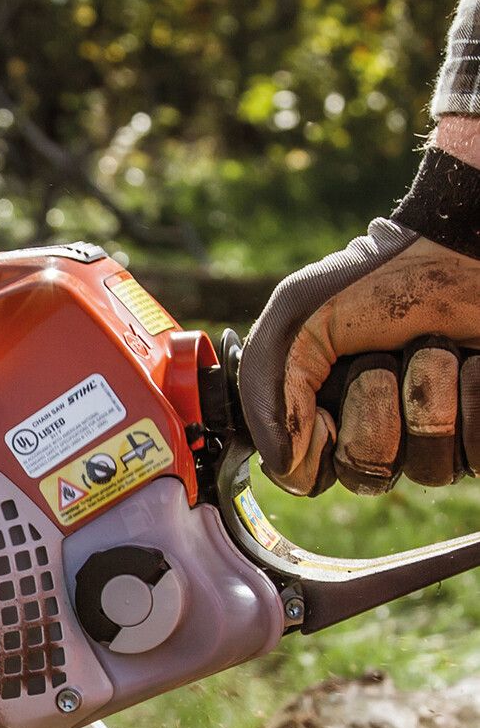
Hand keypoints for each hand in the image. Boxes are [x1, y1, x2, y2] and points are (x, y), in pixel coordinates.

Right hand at [239, 124, 479, 494]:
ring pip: (429, 468)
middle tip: (382, 359)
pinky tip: (472, 362)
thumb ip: (269, 396)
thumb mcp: (294, 324)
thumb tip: (286, 467)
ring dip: (430, 395)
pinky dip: (475, 397)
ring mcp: (435, 438)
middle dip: (375, 407)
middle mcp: (377, 435)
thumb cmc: (377, 280)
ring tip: (433, 348)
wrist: (459, 251)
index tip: (325, 404)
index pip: (308, 476)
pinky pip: (479, 454)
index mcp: (322, 416)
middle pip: (368, 473)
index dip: (317, 442)